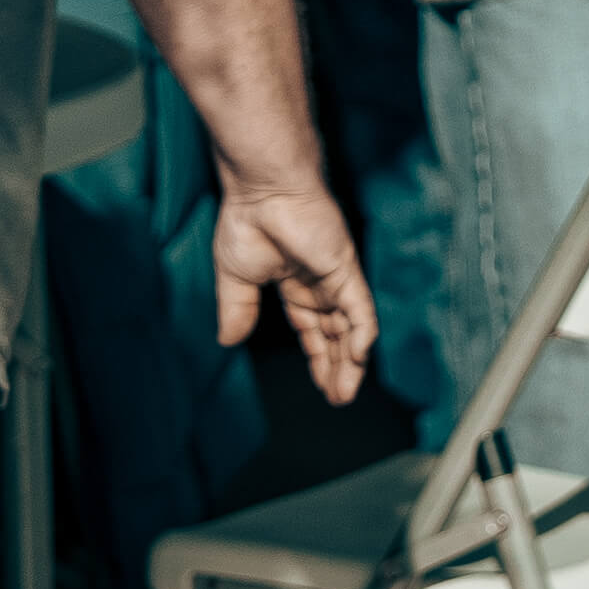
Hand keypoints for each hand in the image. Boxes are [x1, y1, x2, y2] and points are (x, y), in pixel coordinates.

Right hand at [213, 180, 374, 407]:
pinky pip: (360, 308)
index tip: (322, 387)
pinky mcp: (346, 269)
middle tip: (338, 398)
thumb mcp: (235, 277)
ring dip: (349, 362)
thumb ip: (236, 310)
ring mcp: (336, 278)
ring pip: (350, 328)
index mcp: (295, 287)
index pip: (313, 331)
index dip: (318, 359)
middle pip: (335, 335)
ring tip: (345, 392)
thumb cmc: (247, 222)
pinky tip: (357, 358)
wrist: (261, 190)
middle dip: (336, 368)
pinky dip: (361, 333)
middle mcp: (320, 285)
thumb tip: (227, 341)